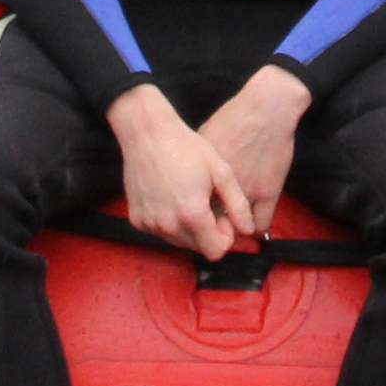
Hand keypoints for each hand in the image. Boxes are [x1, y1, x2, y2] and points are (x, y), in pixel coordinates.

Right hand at [107, 84, 255, 261]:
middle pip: (197, 248)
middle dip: (207, 232)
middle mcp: (168, 225)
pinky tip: (170, 198)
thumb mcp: (220, 171)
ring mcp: (150, 224)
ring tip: (188, 198)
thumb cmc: (186, 147)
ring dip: (187, 228)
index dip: (224, 236)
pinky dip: (168, 221)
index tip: (222, 216)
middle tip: (206, 203)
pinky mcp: (137, 220)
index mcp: (192, 214)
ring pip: (178, 241)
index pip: (216, 252)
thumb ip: (237, 204)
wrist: (147, 134)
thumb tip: (248, 230)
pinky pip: (160, 232)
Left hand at [202, 62, 310, 232]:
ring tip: (233, 226)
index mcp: (200, 179)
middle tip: (214, 227)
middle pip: (211, 226)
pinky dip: (255, 229)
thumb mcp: (202, 145)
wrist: (264, 109)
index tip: (197, 221)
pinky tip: (252, 225)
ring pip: (235, 230)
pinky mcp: (268, 193)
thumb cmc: (231, 120)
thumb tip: (184, 187)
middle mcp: (219, 191)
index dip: (194, 222)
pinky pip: (260, 226)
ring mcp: (245, 193)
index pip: (191, 215)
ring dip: (233, 232)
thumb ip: (193, 171)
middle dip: (210, 231)